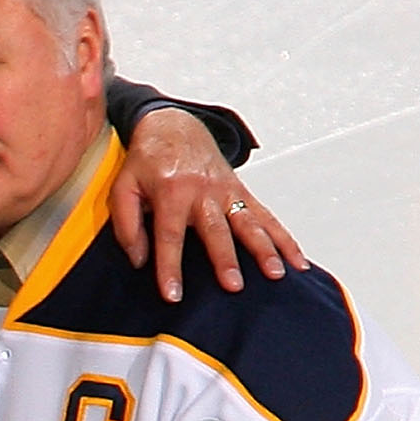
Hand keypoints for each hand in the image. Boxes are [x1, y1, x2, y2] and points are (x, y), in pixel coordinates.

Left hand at [113, 109, 305, 304]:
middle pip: (216, 230)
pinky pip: (266, 216)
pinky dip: (283, 238)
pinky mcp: (241, 192)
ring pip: (249, 222)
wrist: (173, 125)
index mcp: (171, 192)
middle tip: (234, 286)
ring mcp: (226, 191)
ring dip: (264, 248)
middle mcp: (203, 192)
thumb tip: (138, 261)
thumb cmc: (147, 161)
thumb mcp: (123, 187)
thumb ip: (126, 224)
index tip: (173, 295)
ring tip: (276, 273)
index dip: (170, 267)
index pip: (170, 236)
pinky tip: (296, 261)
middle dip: (226, 259)